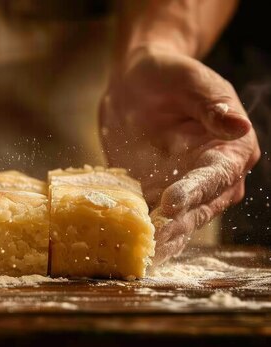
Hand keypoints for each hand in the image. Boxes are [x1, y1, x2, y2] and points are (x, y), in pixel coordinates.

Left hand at [99, 46, 259, 264]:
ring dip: (162, 236)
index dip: (197, 189)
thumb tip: (238, 125)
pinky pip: (151, 216)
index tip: (172, 201)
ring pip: (179, 220)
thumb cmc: (167, 74)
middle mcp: (213, 176)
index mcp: (229, 148)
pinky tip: (127, 245)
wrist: (136, 84)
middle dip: (178, 224)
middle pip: (201, 207)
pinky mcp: (155, 193)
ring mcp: (183, 189)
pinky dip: (142, 231)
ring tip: (143, 253)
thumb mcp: (188, 79)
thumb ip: (210, 104)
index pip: (216, 175)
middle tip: (154, 238)